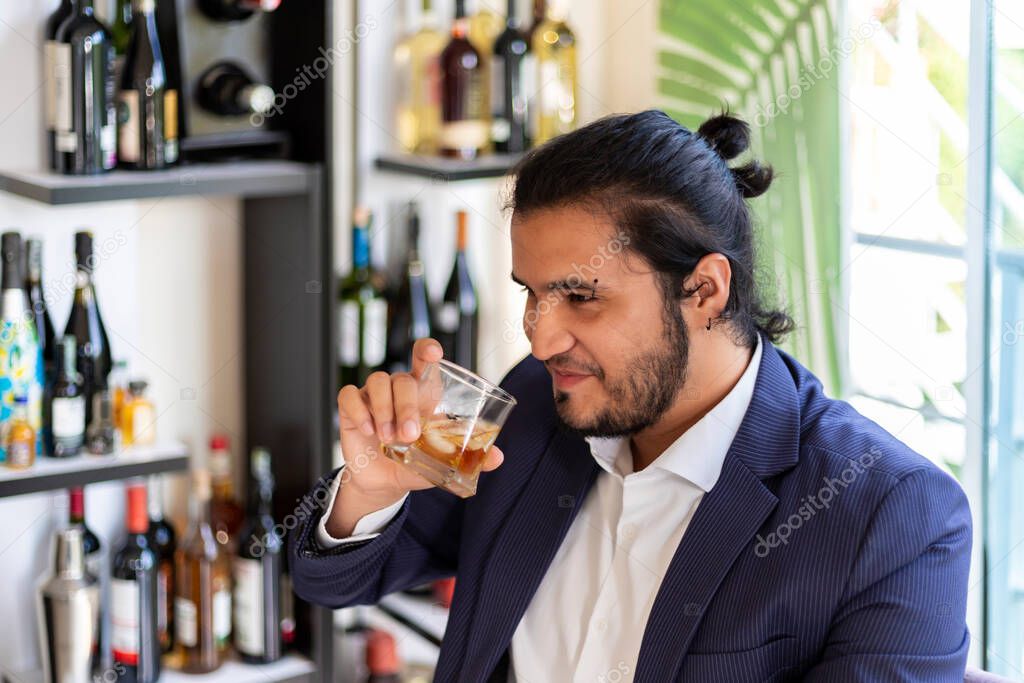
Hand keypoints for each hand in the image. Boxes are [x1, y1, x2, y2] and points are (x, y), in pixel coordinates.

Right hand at [336, 338, 504, 502]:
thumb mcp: (442, 462)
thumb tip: (498, 458)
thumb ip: (467, 457)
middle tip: (409, 435)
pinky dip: (359, 412)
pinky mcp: (351, 407)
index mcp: (423, 394)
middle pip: (402, 379)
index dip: (427, 349)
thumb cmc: (416, 464)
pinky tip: (368, 431)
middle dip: (406, 406)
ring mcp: (373, 395)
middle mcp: (398, 389)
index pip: (424, 360)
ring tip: (390, 440)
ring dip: (385, 411)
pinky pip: (349, 396)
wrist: (384, 483)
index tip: (433, 353)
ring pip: (377, 382)